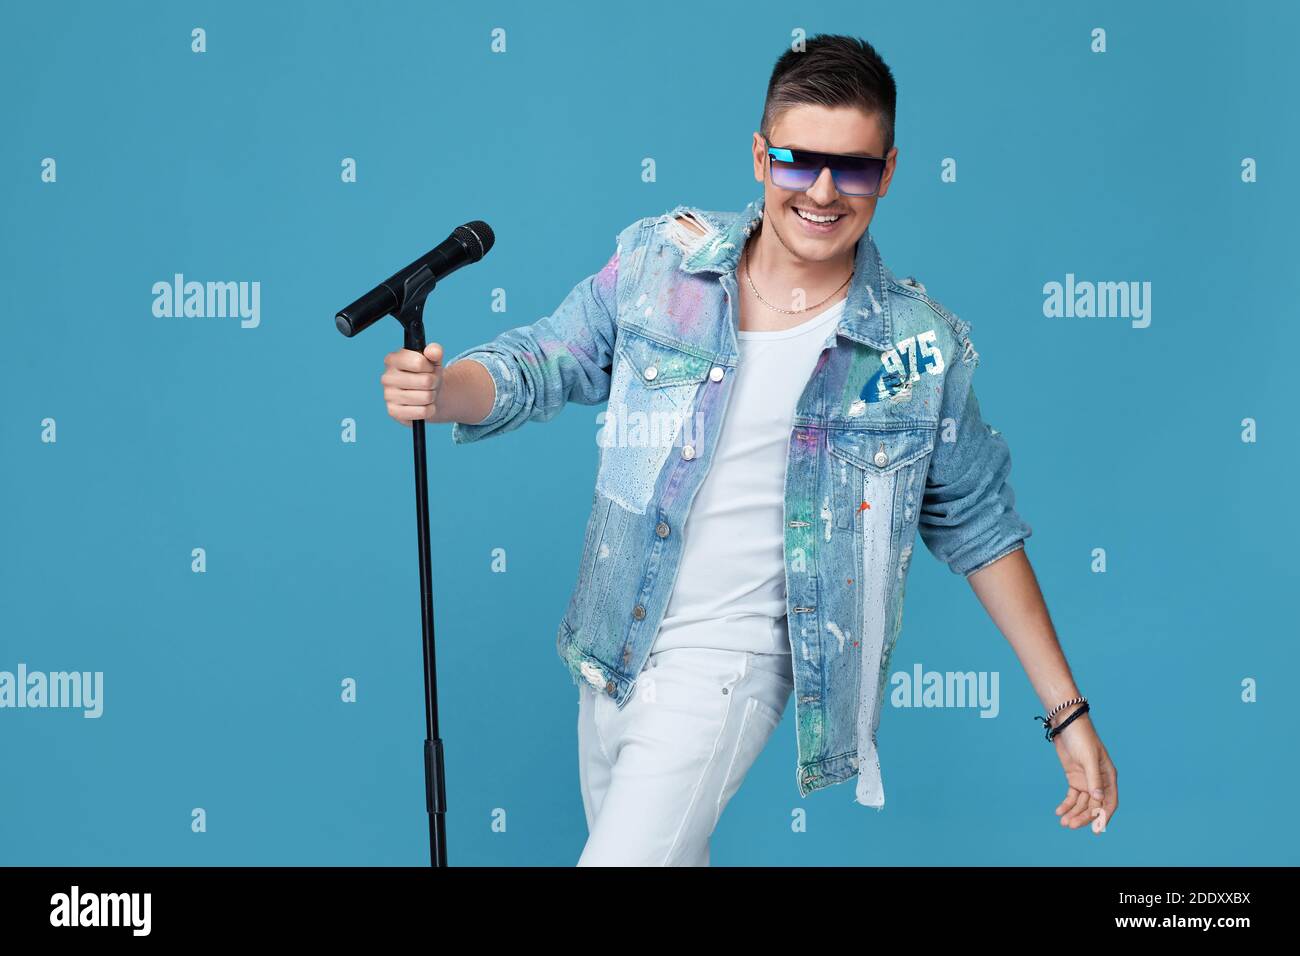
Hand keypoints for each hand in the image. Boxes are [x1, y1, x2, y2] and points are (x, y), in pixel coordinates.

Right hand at [382, 343, 442, 425]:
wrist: (427, 394)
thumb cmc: (428, 374)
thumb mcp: (434, 360)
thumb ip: (435, 351)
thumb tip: (433, 351)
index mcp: (393, 359)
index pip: (418, 362)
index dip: (430, 367)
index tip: (428, 368)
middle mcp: (387, 377)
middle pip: (425, 381)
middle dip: (434, 382)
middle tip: (430, 383)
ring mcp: (388, 395)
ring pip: (425, 397)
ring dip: (432, 396)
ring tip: (427, 393)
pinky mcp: (393, 412)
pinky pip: (422, 412)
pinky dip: (429, 410)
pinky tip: (425, 405)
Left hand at [1050, 712, 1117, 832]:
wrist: (1067, 725)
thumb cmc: (1082, 738)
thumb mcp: (1089, 758)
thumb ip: (1094, 778)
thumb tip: (1098, 798)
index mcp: (1108, 777)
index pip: (1109, 802)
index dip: (1103, 816)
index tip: (1096, 829)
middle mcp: (1099, 781)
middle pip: (1093, 805)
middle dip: (1083, 816)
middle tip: (1070, 825)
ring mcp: (1086, 781)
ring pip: (1081, 803)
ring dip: (1073, 812)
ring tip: (1063, 822)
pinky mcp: (1074, 778)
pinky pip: (1072, 796)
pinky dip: (1066, 804)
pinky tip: (1059, 811)